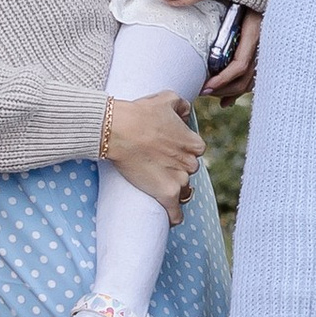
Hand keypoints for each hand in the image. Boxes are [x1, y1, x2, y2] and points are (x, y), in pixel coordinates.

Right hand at [100, 89, 201, 219]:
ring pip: (184, 190)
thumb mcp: (167, 98)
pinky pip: (176, 212)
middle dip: (177, 169)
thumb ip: (182, 105)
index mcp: (193, 143)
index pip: (196, 151)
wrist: (119, 130)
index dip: (182, 151)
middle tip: (158, 165)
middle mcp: (190, 162)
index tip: (169, 150)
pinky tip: (171, 218)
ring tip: (160, 187)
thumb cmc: (140, 113)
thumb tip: (186, 114)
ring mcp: (179, 180)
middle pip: (189, 171)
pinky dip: (174, 216)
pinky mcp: (166, 194)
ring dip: (175, 190)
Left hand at [201, 10, 260, 99]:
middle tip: (202, 91)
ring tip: (211, 95)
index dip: (223, 79)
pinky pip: (251, 79)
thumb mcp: (233, 2)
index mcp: (253, 35)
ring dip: (228, 92)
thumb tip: (192, 27)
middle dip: (222, 89)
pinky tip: (226, 102)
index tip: (205, 87)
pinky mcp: (262, 56)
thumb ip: (218, 16)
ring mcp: (264, 53)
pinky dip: (237, 91)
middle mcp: (261, 47)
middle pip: (243, 79)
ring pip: (248, 82)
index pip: (239, 65)